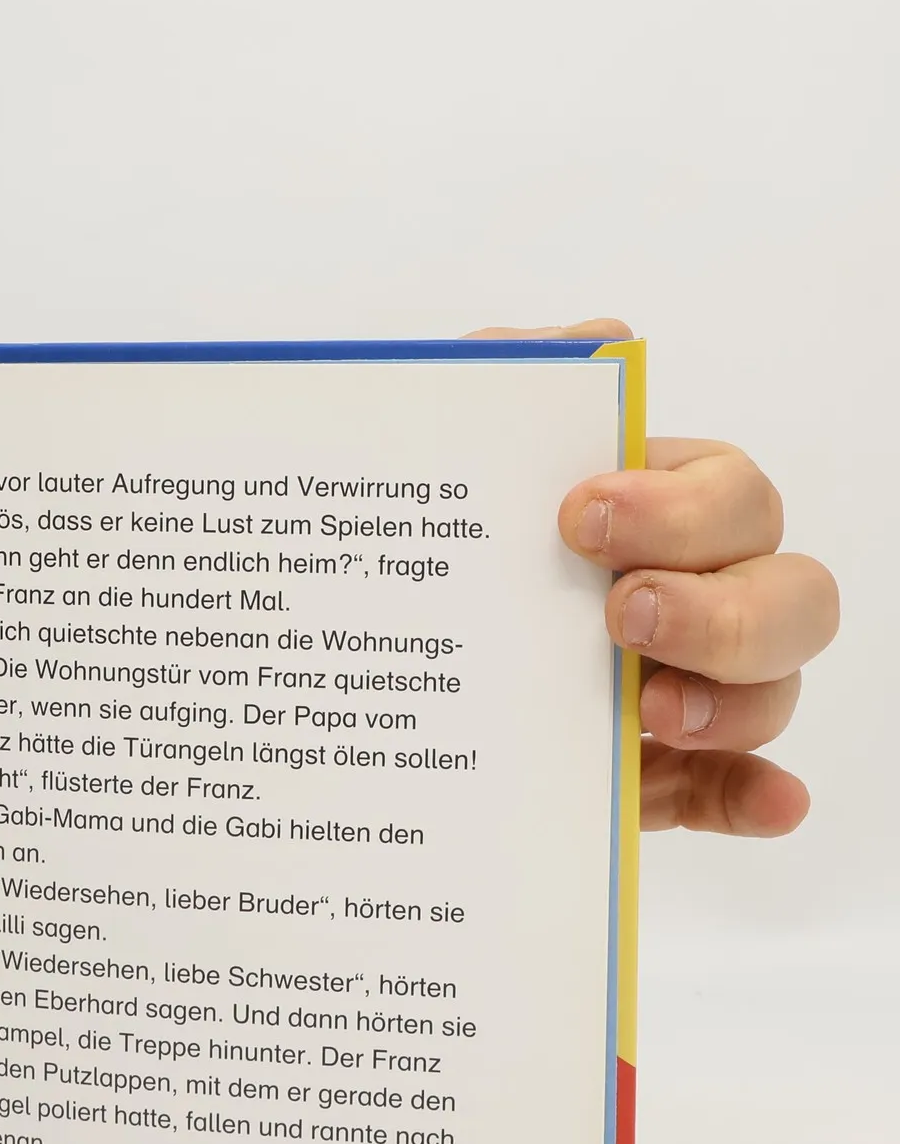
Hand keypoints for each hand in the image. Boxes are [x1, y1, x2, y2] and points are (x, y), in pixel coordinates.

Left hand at [468, 321, 839, 834]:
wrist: (356, 665)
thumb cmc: (432, 539)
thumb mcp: (441, 455)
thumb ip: (501, 384)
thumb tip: (591, 339)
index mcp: (656, 510)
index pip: (726, 490)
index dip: (677, 505)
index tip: (581, 517)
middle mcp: (697, 592)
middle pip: (786, 589)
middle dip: (717, 605)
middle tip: (619, 616)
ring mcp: (691, 689)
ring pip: (774, 687)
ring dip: (734, 699)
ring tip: (649, 713)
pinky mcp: (665, 776)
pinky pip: (738, 789)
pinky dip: (760, 797)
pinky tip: (771, 804)